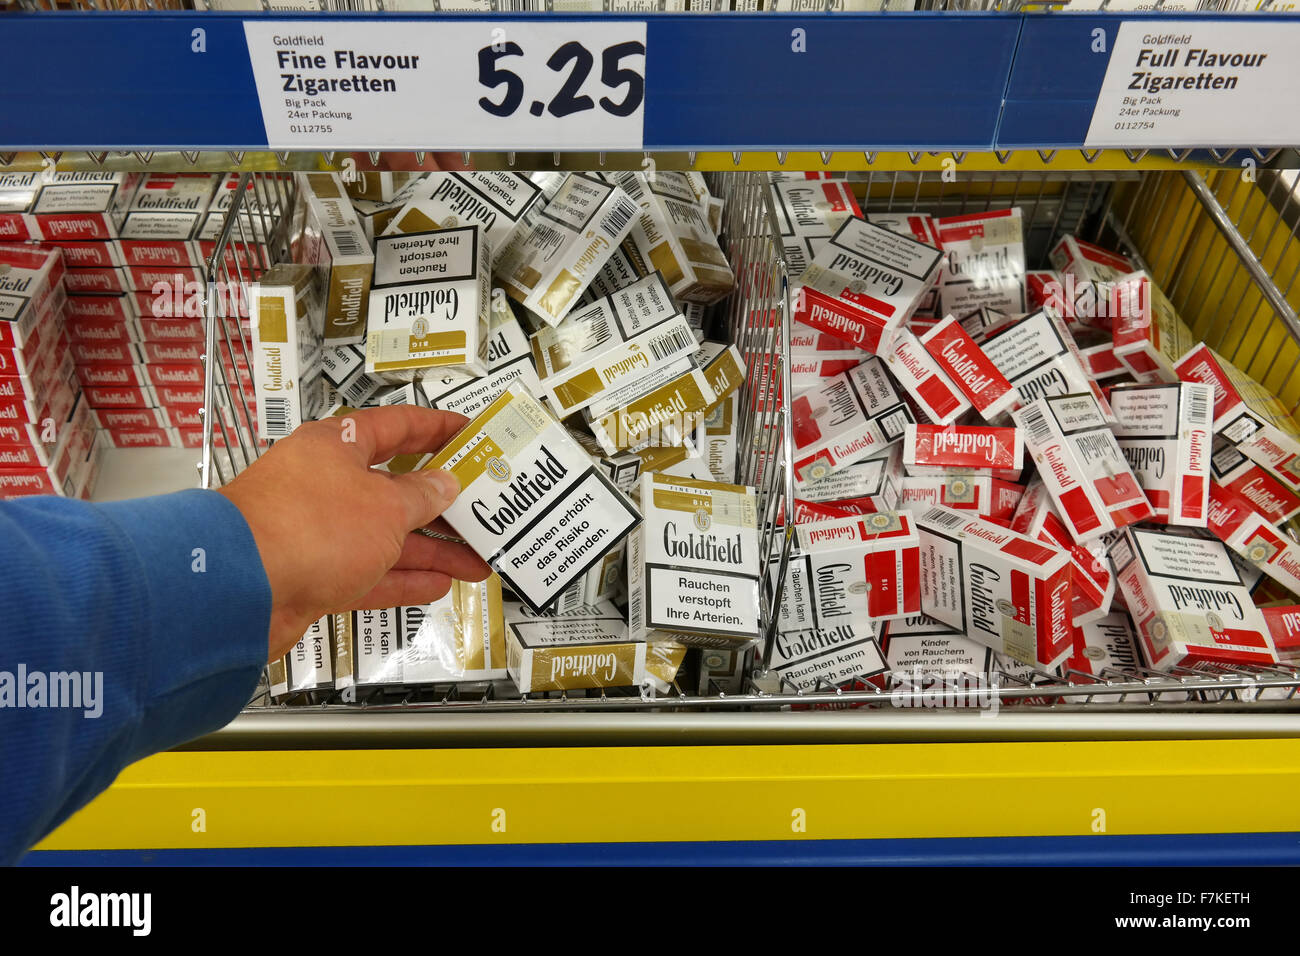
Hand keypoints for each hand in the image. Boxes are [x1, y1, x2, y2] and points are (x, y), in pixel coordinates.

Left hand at [218, 405, 490, 661]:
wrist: (238, 589)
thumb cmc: (305, 527)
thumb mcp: (384, 506)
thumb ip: (421, 497)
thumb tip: (443, 485)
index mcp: (336, 446)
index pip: (396, 427)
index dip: (436, 429)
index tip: (467, 433)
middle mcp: (324, 484)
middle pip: (394, 489)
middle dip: (442, 506)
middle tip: (482, 512)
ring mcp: (316, 531)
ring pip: (386, 537)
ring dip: (431, 550)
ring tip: (477, 562)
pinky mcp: (311, 574)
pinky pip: (368, 573)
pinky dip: (402, 579)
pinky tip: (437, 586)